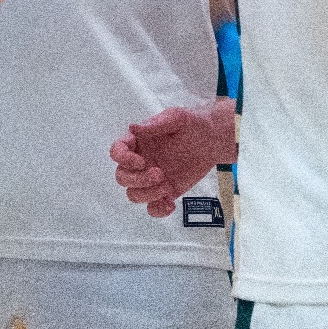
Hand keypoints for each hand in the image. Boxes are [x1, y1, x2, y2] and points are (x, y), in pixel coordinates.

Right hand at [109, 100, 236, 217]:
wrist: (211, 140)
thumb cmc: (192, 124)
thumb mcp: (176, 118)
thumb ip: (155, 124)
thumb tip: (132, 127)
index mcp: (137, 142)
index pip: (117, 152)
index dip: (123, 159)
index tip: (141, 162)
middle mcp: (139, 161)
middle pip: (122, 177)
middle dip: (138, 180)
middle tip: (160, 174)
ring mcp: (150, 178)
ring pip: (134, 194)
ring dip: (147, 194)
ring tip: (167, 186)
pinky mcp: (164, 191)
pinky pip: (152, 208)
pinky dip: (158, 210)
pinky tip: (170, 204)